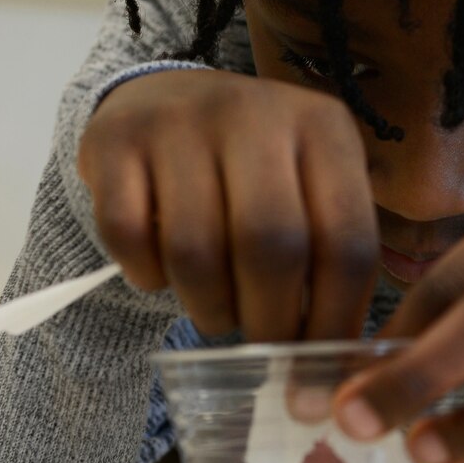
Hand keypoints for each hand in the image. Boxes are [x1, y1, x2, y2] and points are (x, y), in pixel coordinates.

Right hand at [77, 69, 378, 340]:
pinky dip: (146, 275)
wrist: (163, 94)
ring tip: (218, 314)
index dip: (335, 319)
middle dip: (269, 320)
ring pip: (195, 249)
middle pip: (271, 246)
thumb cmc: (254, 166)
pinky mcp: (116, 141)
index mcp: (322, 128)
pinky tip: (160, 274)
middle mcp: (256, 113)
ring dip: (209, 307)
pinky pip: (128, 236)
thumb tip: (338, 358)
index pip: (347, 241)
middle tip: (264, 350)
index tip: (318, 368)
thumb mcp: (311, 184)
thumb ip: (332, 255)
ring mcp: (180, 122)